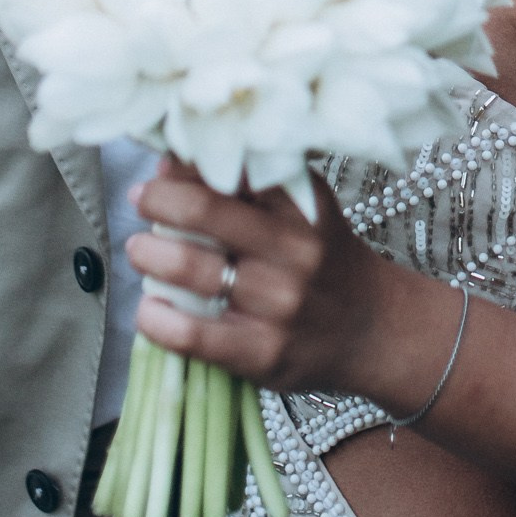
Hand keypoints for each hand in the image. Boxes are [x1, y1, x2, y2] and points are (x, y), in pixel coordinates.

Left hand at [131, 163, 419, 399]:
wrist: (375, 330)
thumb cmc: (326, 260)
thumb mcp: (305, 210)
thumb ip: (250, 185)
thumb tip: (171, 162)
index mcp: (303, 207)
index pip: (233, 170)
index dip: (186, 165)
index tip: (162, 168)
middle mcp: (296, 251)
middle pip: (203, 212)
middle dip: (157, 201)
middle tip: (140, 198)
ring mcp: (280, 305)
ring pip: (190, 271)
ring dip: (148, 255)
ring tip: (140, 250)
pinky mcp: (264, 353)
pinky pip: (192, 334)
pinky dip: (156, 319)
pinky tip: (148, 309)